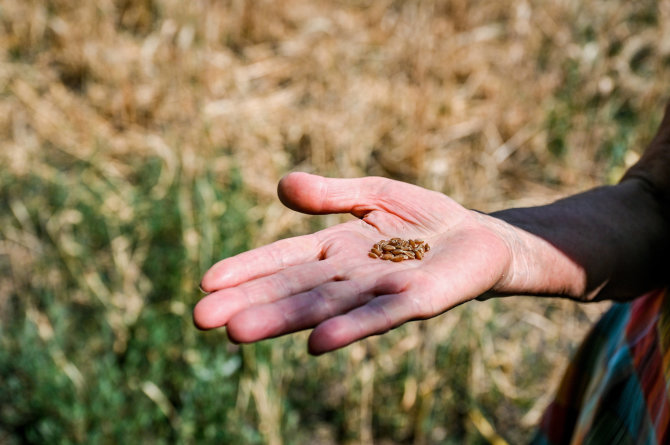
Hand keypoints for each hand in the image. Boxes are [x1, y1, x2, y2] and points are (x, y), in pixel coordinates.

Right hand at [193, 172, 577, 353]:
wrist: (478, 238)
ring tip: (240, 331)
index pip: (284, 260)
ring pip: (327, 306)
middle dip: (251, 303)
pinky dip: (351, 328)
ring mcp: (382, 290)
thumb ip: (331, 194)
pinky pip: (381, 314)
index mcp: (336, 249)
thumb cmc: (422, 219)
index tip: (207, 282)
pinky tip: (319, 343)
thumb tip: (282, 186)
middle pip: (295, 289)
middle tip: (202, 318)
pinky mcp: (418, 299)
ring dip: (285, 319)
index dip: (248, 269)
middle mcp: (351, 276)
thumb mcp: (372, 193)